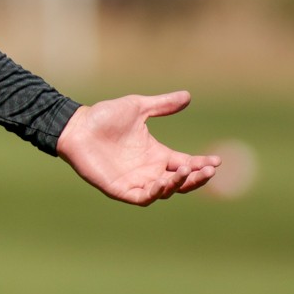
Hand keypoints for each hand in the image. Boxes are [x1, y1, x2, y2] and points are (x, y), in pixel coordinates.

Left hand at [56, 91, 220, 205]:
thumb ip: (162, 105)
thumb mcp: (137, 107)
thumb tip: (188, 96)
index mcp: (157, 154)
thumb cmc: (104, 117)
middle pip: (181, 182)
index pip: (186, 164)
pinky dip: (155, 192)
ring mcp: (136, 181)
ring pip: (165, 191)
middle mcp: (150, 171)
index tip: (217, 161)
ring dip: (177, 184)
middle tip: (208, 170)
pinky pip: (142, 197)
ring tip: (186, 171)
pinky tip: (164, 182)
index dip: (202, 165)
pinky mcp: (120, 189)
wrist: (76, 126)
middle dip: (196, 178)